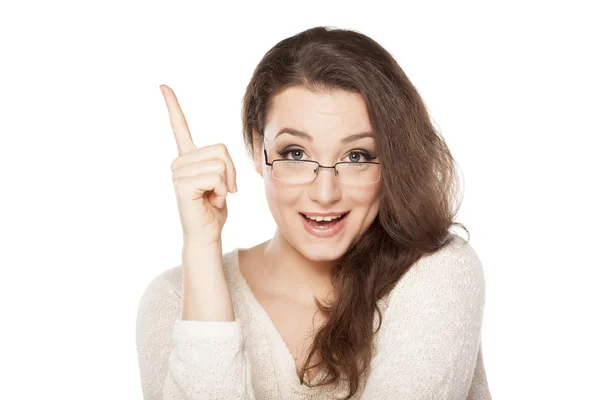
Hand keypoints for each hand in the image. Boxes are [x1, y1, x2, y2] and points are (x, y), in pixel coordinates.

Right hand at [160, 84, 237, 244]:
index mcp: (187, 158)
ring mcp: (178, 173)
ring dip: (226, 184)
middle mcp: (179, 162)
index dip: (173, 106)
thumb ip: (221, 164)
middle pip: (220, 149)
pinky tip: (210, 201)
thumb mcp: (222, 180)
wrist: (207, 235)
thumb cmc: (214, 209)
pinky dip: (221, 191)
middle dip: (230, 171)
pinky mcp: (183, 184)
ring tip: (213, 197)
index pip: (180, 127)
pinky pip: (216, 177)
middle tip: (221, 190)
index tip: (163, 86)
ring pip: (221, 164)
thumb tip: (222, 157)